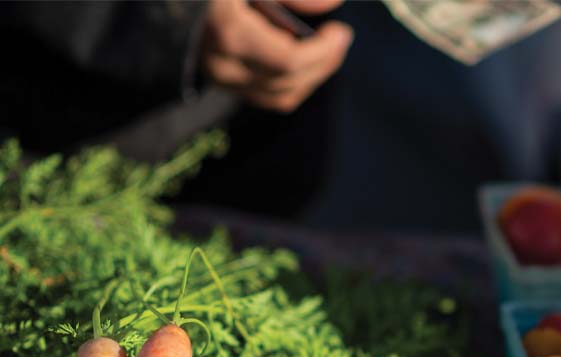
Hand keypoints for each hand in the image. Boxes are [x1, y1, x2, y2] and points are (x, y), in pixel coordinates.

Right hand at [203, 0, 352, 112]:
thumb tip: (335, 2)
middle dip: (323, 63)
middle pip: (290, 82)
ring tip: (325, 49)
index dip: (323, 52)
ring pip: (282, 96)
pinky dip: (292, 81)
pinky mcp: (223, 84)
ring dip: (311, 76)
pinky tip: (302, 59)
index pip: (289, 61)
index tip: (342, 33)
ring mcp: (221, 80)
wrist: (171, 0)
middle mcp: (224, 65)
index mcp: (229, 34)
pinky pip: (269, 96)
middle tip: (339, 39)